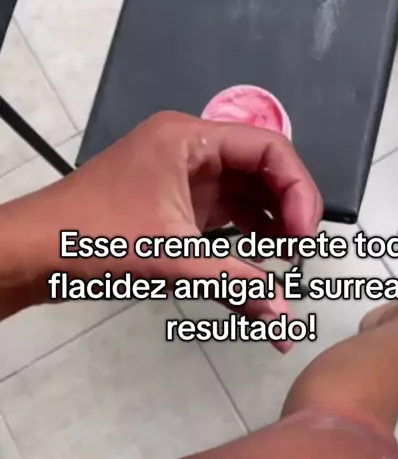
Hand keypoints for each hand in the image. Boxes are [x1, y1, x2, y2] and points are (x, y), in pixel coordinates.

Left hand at [1, 112, 322, 343]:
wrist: (32, 252)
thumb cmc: (90, 236)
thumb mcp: (171, 258)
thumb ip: (235, 283)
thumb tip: (285, 319)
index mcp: (189, 139)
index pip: (268, 148)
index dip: (297, 188)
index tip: (303, 234)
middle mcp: (190, 152)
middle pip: (260, 171)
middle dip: (285, 209)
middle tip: (299, 252)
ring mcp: (182, 180)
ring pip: (244, 197)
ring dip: (268, 229)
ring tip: (286, 264)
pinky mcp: (175, 208)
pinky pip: (222, 220)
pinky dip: (243, 244)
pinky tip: (260, 269)